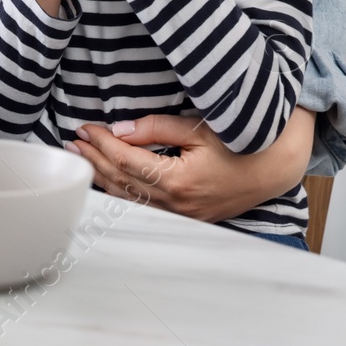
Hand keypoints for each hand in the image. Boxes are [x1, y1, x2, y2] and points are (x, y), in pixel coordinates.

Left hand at [67, 108, 314, 221]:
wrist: (272, 170)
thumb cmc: (240, 145)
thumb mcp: (198, 129)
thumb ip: (156, 128)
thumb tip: (119, 130)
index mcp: (178, 181)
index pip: (125, 160)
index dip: (101, 143)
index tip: (85, 128)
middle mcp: (176, 204)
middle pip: (121, 181)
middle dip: (94, 159)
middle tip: (73, 141)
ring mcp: (180, 215)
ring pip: (128, 198)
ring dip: (102, 176)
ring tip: (80, 158)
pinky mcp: (185, 217)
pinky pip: (144, 206)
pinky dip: (120, 192)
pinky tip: (106, 179)